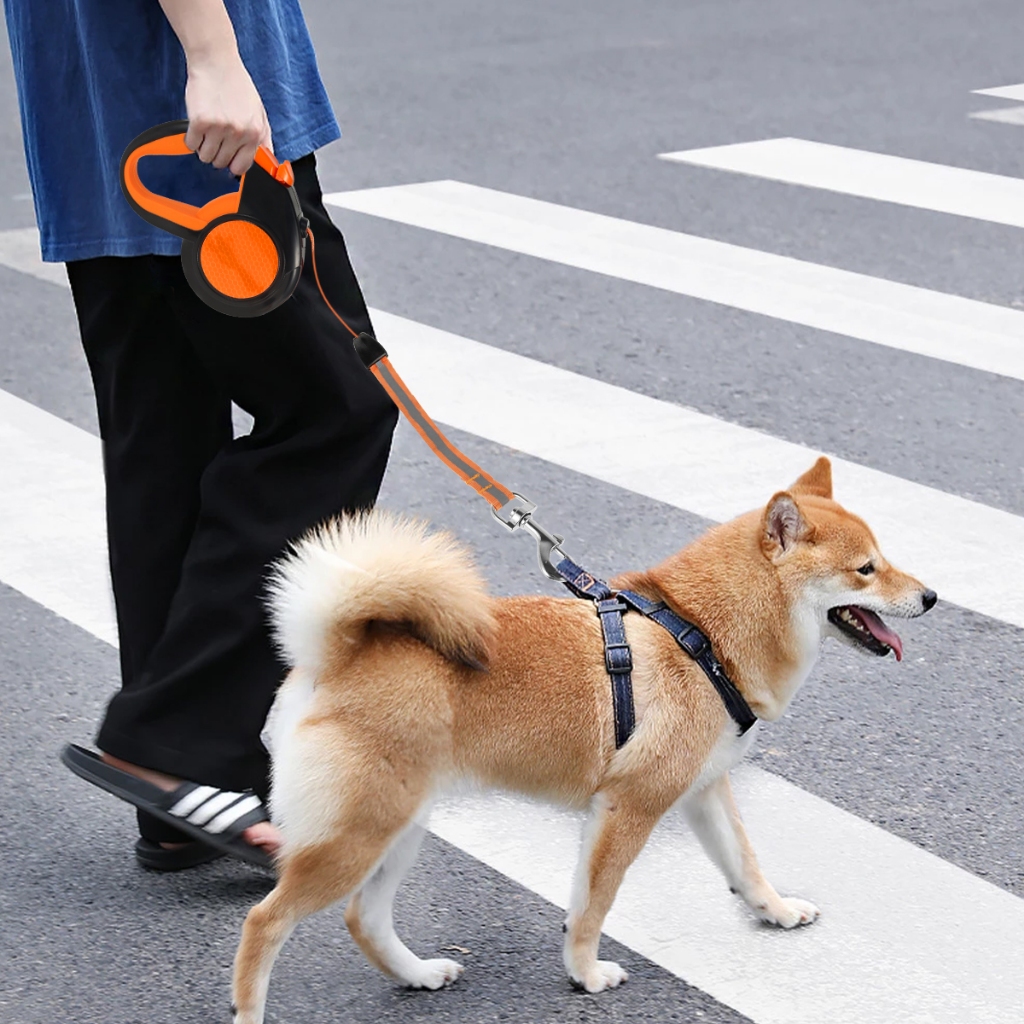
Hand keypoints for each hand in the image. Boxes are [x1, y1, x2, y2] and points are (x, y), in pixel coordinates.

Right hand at [183, 52, 271, 175]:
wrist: (216, 62)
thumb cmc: (237, 86)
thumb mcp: (259, 113)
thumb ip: (263, 139)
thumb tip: (267, 161)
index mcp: (254, 133)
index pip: (242, 166)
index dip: (233, 164)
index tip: (228, 158)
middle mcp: (238, 132)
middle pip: (221, 163)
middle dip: (217, 154)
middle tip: (216, 138)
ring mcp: (219, 128)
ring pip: (206, 157)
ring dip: (203, 147)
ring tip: (207, 131)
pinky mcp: (200, 121)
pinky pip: (191, 144)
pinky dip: (191, 139)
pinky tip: (197, 126)